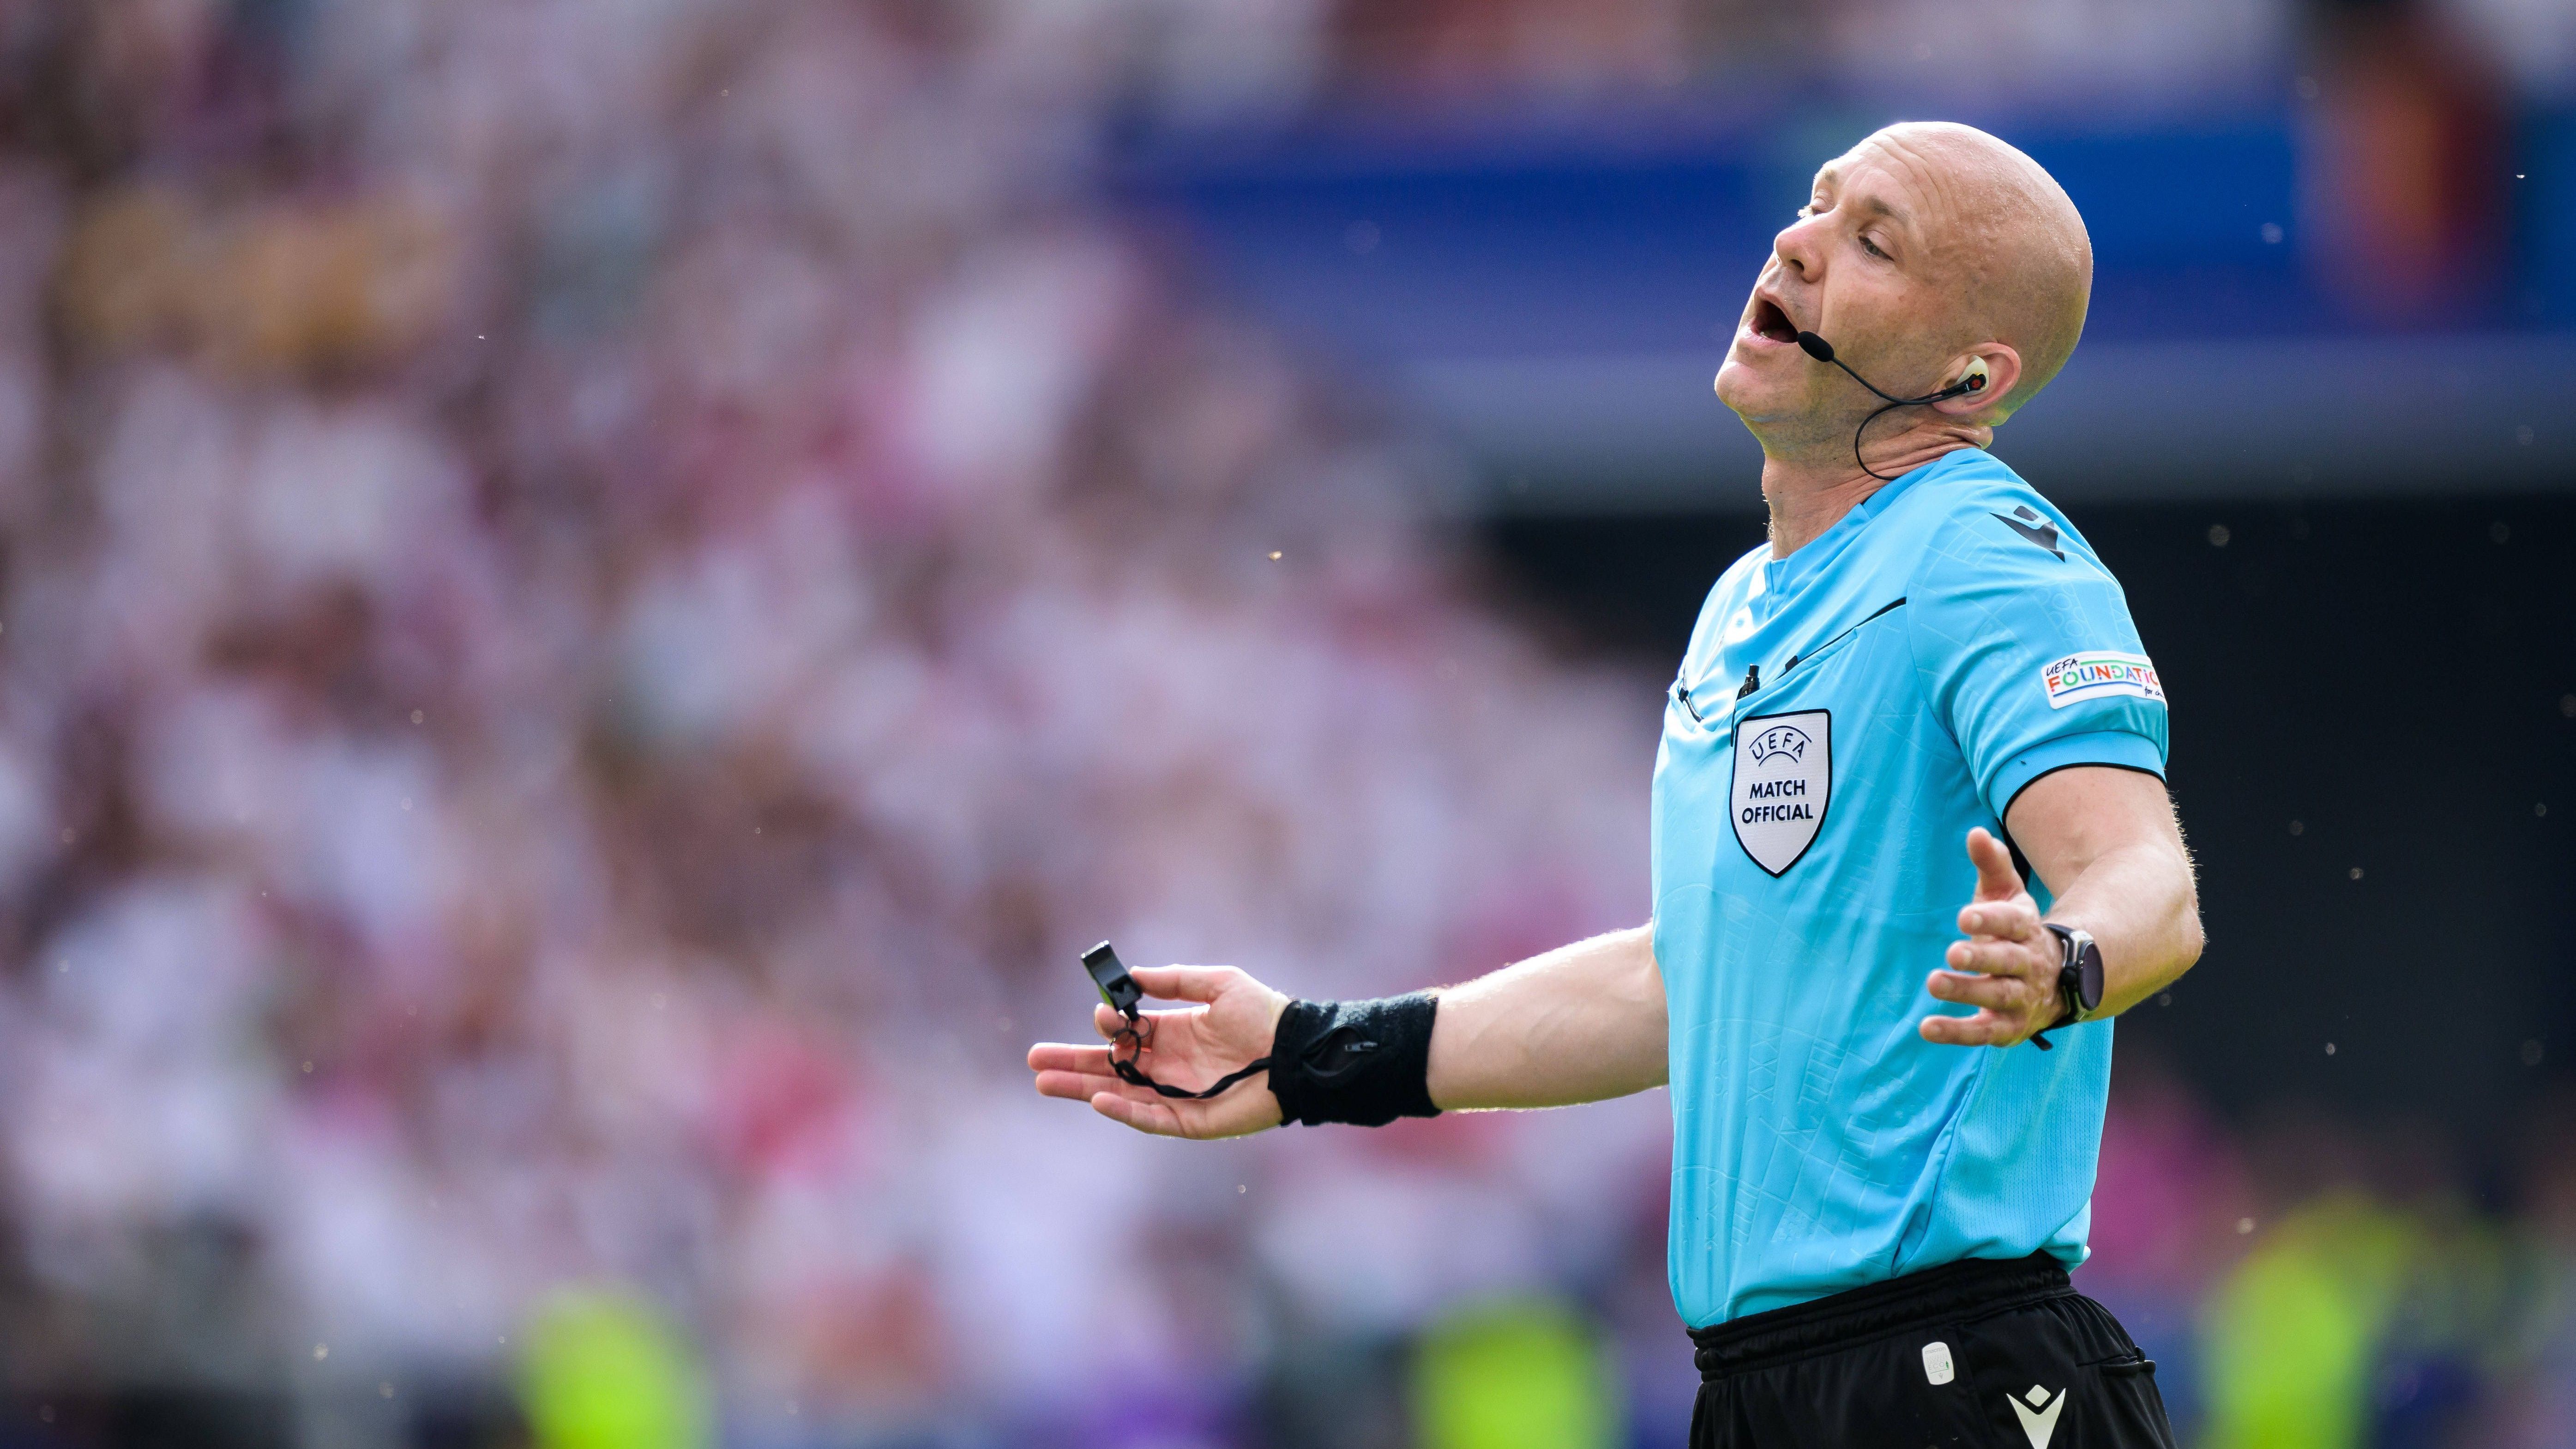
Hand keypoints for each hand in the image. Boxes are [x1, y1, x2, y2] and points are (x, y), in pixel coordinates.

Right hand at [1027, 965, 1290, 1138]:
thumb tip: (1133, 975)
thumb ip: (1175, 980)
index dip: (1106, 1026)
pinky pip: (1151, 1117)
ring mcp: (1178, 1093)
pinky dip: (1124, 1111)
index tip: (1099, 1015)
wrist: (1298, 1051)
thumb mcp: (1219, 983)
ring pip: (1120, 1094)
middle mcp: (1170, 1064)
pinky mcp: (1192, 1119)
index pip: (1125, 1033)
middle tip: (1035, 1060)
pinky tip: (1099, 1100)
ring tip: (1045, 1082)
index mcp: (1174, 1032)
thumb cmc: (1265, 1014)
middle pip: (1110, 1066)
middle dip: (1072, 1063)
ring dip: (1083, 1089)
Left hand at [1920, 827, 2061, 1047]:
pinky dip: (1957, 1033)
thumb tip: (1976, 833)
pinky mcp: (2008, 1028)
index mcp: (2026, 930)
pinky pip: (1984, 1033)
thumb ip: (1992, 865)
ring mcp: (2020, 998)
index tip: (1963, 916)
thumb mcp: (2008, 895)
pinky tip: (1926, 1027)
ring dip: (1966, 991)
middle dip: (1982, 958)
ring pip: (1997, 997)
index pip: (2012, 923)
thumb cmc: (2017, 931)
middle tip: (1952, 951)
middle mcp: (2028, 966)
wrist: (2058, 980)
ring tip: (1933, 982)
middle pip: (2007, 962)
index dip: (1990, 920)